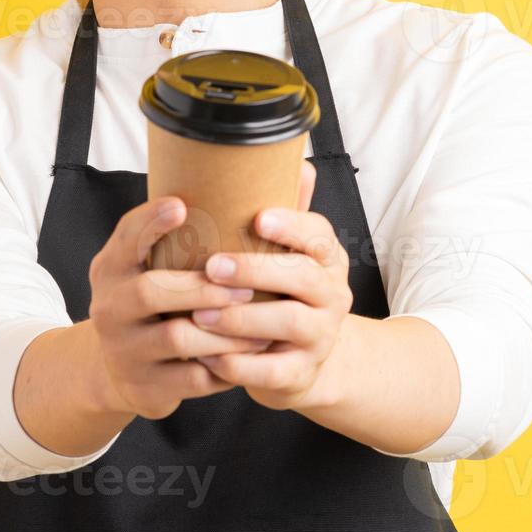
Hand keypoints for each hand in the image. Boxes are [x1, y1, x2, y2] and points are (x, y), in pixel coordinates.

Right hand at [87, 195, 271, 420]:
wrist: (121, 371)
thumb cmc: (156, 302)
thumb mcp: (152, 264)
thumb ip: (197, 224)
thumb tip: (288, 171)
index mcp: (111, 267)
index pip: (124, 236)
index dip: (150, 221)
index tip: (181, 205)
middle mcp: (109, 306)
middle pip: (151, 291)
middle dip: (203, 287)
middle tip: (248, 285)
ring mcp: (124, 349)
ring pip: (178, 338)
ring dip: (225, 331)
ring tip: (263, 324)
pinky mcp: (145, 386)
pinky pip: (191, 378)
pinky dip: (226, 367)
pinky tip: (252, 355)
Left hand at [191, 160, 353, 410]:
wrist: (304, 363)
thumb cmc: (282, 295)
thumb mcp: (288, 254)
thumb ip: (285, 211)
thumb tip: (291, 158)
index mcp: (326, 258)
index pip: (318, 234)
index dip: (291, 225)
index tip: (258, 218)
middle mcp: (332, 294)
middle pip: (303, 277)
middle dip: (256, 270)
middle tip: (211, 266)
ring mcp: (321, 336)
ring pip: (287, 323)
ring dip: (240, 319)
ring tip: (199, 313)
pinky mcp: (302, 374)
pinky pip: (272, 371)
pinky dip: (240, 366)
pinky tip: (209, 358)